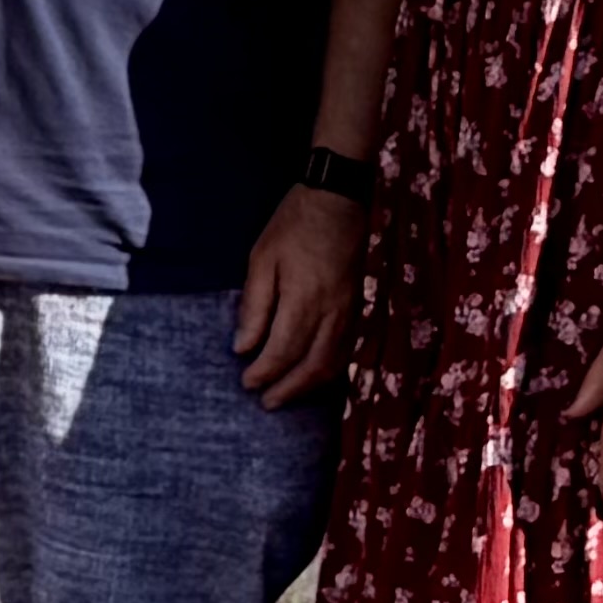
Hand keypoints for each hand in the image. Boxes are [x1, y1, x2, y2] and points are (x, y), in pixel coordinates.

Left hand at [231, 184, 369, 407]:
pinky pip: (347, 349)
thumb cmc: (293, 226)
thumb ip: (255, 306)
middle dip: (288, 389)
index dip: (265, 372)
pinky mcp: (359, 306)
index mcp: (305, 300)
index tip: (247, 384)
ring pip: (334, 361)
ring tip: (287, 395)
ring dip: (310, 385)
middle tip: (266, 403)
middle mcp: (333, 312)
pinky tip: (314, 375)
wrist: (338, 200)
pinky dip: (329, 368)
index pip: (284, 351)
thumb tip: (243, 347)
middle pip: (313, 365)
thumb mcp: (262, 259)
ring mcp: (351, 310)